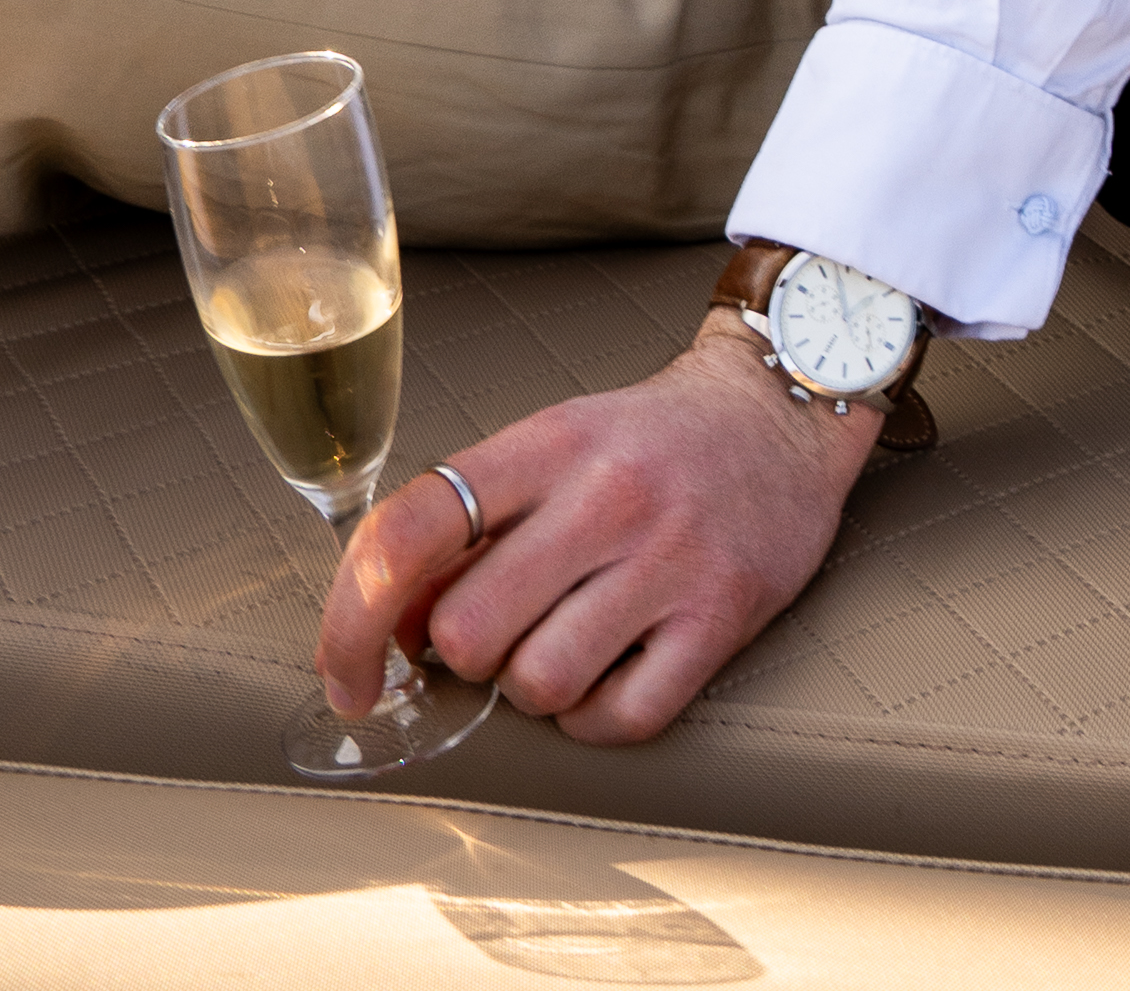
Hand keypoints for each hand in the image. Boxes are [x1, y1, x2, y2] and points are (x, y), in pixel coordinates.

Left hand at [319, 324, 881, 745]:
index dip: (353, 619)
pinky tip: (611, 671)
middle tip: (503, 628)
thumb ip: (472, 524)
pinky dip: (595, 716)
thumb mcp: (553, 445)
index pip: (412, 531)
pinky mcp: (721, 616)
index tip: (347, 673)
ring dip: (533, 686)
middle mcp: (607, 494)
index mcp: (549, 442)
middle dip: (467, 654)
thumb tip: (392, 627)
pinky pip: (616, 718)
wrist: (782, 411)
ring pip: (536, 685)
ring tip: (568, 639)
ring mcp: (669, 557)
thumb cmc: (650, 440)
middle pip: (468, 633)